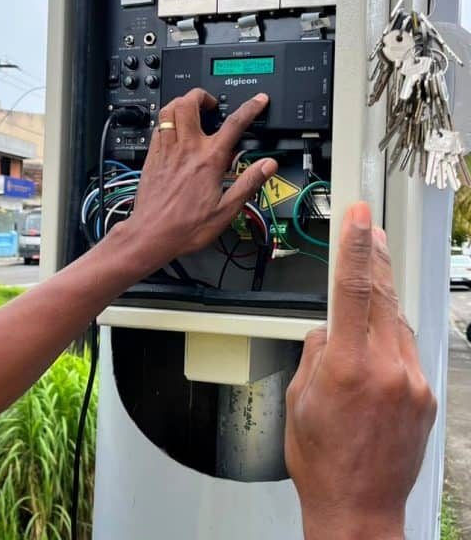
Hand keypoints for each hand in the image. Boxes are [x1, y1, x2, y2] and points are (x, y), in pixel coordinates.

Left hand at [123, 89, 276, 268]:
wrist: (151, 234)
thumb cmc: (185, 227)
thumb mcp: (226, 210)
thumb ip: (248, 183)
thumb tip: (268, 165)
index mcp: (208, 160)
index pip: (234, 123)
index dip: (250, 108)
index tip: (258, 100)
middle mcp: (186, 149)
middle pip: (190, 103)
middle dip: (202, 95)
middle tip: (212, 103)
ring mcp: (166, 150)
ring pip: (169, 110)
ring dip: (181, 102)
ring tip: (191, 109)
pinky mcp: (152, 157)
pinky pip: (157, 127)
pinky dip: (166, 120)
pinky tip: (173, 130)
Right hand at [285, 202, 436, 539]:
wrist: (358, 506)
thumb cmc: (321, 459)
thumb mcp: (298, 398)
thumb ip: (314, 353)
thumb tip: (327, 330)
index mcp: (348, 367)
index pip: (352, 290)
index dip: (355, 247)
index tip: (358, 218)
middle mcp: (387, 369)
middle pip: (382, 296)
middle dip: (374, 256)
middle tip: (370, 228)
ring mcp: (412, 382)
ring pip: (395, 322)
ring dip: (380, 301)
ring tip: (365, 287)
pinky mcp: (425, 395)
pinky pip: (406, 351)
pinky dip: (389, 340)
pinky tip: (374, 349)